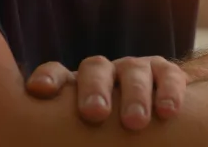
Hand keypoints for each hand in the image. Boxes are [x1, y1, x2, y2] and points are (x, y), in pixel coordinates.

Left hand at [25, 55, 187, 129]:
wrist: (147, 119)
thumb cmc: (104, 131)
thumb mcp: (80, 130)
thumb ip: (67, 129)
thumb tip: (52, 142)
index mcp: (76, 85)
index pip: (57, 73)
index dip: (48, 78)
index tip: (39, 90)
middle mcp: (104, 72)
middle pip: (95, 68)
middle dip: (94, 90)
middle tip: (94, 114)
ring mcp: (134, 69)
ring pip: (132, 71)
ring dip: (134, 95)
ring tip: (134, 123)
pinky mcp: (164, 72)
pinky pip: (167, 75)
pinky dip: (168, 91)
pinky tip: (167, 112)